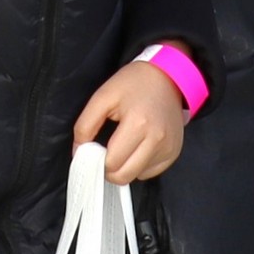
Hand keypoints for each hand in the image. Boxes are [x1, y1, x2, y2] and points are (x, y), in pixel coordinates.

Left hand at [72, 60, 187, 183]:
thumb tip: (79, 152)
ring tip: (124, 145)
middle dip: (110, 169)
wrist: (167, 76)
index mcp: (138, 124)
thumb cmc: (133, 83)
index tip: (95, 148)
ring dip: (125, 167)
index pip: (112, 163)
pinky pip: (150, 172)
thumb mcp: (102, 97)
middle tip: (106, 152)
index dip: (98, 159)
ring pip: (137, 176)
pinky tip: (138, 146)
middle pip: (124, 176)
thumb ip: (85, 125)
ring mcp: (169, 148)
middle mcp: (158, 139)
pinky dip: (140, 165)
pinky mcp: (175, 152)